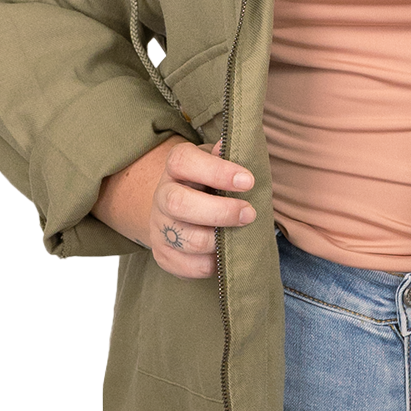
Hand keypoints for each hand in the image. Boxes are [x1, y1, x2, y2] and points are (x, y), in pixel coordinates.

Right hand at [95, 138, 254, 275]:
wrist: (183, 212)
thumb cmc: (209, 184)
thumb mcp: (218, 164)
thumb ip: (226, 157)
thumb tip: (231, 144)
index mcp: (175, 168)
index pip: (184, 162)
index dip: (216, 171)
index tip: (248, 181)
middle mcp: (162, 196)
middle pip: (179, 203)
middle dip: (220, 211)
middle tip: (250, 214)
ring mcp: (160, 228)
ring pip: (187, 239)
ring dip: (220, 241)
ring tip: (241, 236)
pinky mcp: (164, 256)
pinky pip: (190, 266)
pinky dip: (213, 264)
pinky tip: (225, 254)